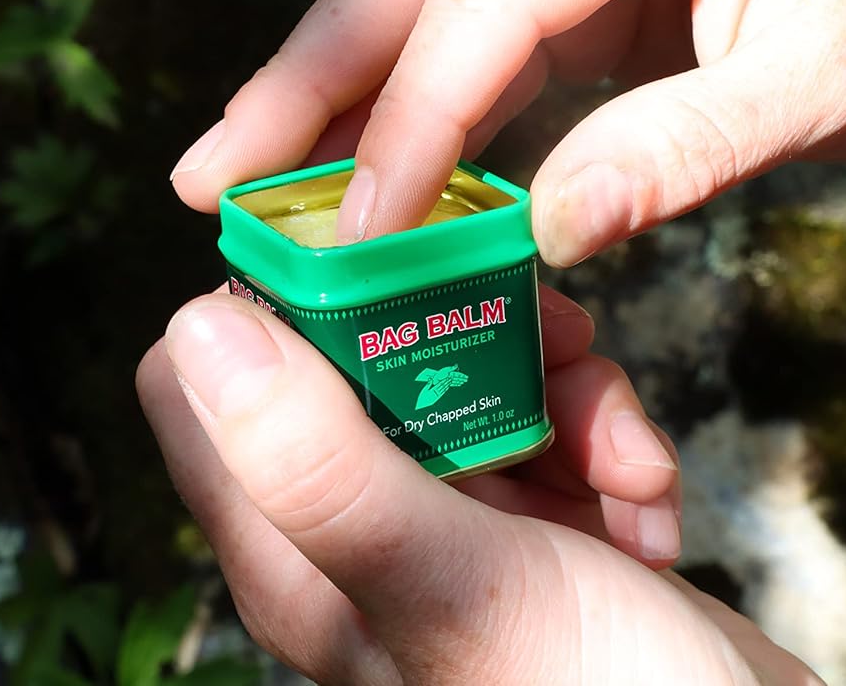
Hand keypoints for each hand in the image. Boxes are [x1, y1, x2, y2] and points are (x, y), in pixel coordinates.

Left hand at [138, 288, 821, 684]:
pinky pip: (555, 423)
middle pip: (356, 349)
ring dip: (568, 395)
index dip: (267, 301)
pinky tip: (648, 516)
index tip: (369, 265)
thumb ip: (320, 466)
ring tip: (623, 466)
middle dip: (462, 330)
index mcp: (289, 548)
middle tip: (551, 343)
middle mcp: (351, 528)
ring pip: (473, 370)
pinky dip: (610, 447)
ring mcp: (449, 521)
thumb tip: (199, 328)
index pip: (197, 383)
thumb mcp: (448, 580)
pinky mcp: (535, 520)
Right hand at [168, 0, 845, 263]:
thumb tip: (538, 232)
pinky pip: (458, 23)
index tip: (358, 228)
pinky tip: (340, 155)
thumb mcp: (823, 91)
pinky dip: (395, 94)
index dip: (412, 111)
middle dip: (307, 79)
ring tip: (237, 176)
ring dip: (325, 86)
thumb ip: (682, 152)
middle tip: (205, 182)